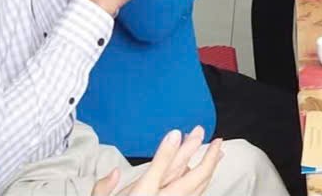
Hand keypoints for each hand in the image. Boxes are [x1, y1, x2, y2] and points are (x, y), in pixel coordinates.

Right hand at [92, 126, 222, 195]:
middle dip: (204, 157)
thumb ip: (102, 189)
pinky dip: (203, 184)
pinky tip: (207, 175)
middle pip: (189, 179)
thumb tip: (114, 172)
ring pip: (197, 189)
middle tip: (213, 139)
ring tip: (219, 152)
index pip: (158, 171)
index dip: (169, 151)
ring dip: (210, 168)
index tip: (178, 132)